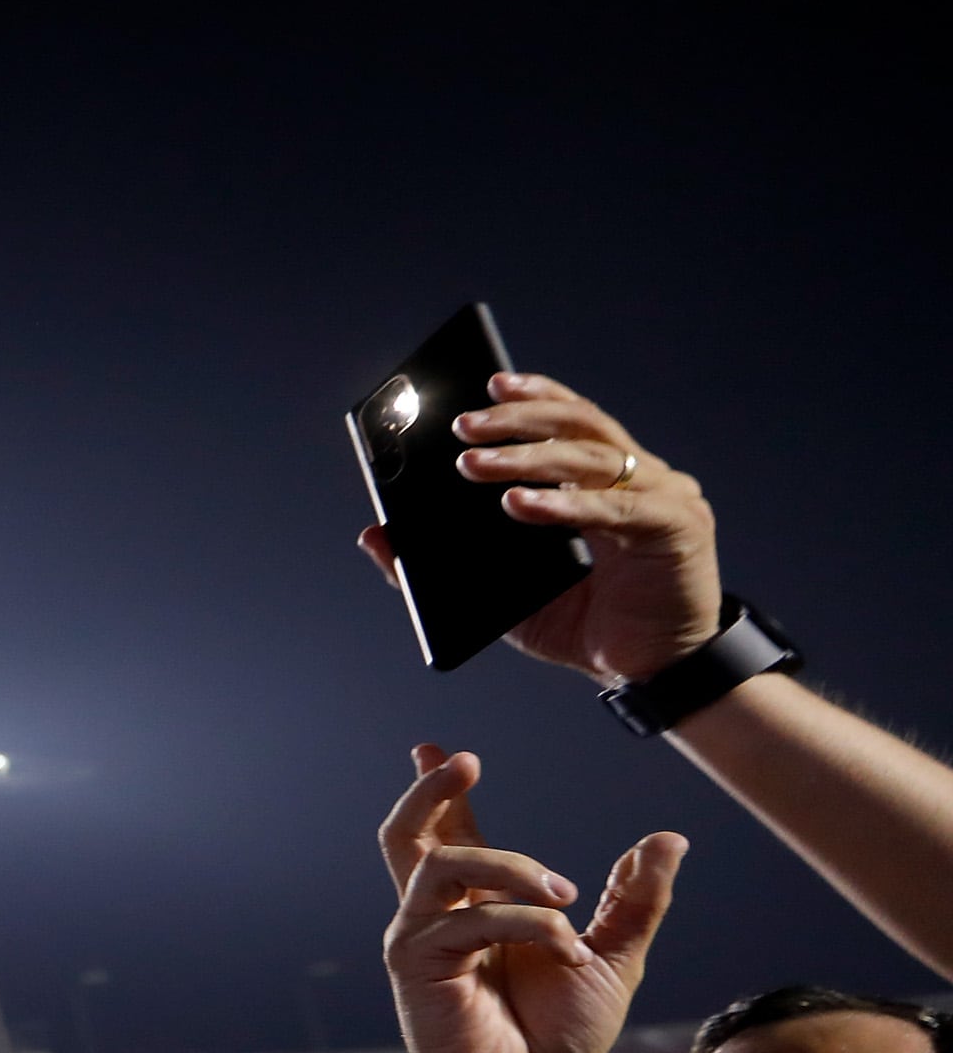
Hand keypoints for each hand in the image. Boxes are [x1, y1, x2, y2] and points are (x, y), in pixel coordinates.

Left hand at [355, 372, 721, 681]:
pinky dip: (563, 503)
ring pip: (590, 458)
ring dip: (526, 457)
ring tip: (472, 464)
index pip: (568, 418)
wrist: (644, 670)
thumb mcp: (497, 590)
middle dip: (515, 421)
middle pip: (578, 425)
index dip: (532, 397)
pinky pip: (615, 507)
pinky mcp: (678, 527)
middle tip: (461, 426)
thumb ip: (439, 562)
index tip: (486, 382)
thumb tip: (375, 534)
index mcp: (602, 478)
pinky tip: (518, 503)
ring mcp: (664, 496)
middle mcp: (638, 476)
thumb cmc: (580, 623)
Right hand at [375, 746, 684, 1052]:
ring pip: (445, 864)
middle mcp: (438, 916)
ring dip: (512, 867)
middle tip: (464, 761)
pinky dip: (526, 924)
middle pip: (407, 835)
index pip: (447, 834)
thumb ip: (634, 900)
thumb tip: (666, 839)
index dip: (438, 789)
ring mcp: (421, 938)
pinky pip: (469, 920)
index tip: (436, 748)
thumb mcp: (614, 956)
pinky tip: (565, 948)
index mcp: (475, 907)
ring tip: (566, 896)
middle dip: (430, 790)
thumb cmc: (559, 1033)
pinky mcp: (418, 966)